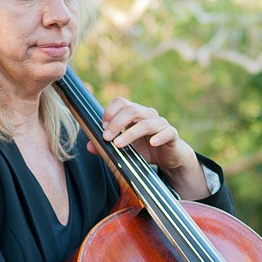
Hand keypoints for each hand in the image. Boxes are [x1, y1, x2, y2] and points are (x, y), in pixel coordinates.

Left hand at [93, 96, 209, 198]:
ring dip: (130, 134)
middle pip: (131, 110)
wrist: (169, 158)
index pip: (121, 102)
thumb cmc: (146, 150)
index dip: (110, 112)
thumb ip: (107, 147)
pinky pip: (167, 132)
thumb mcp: (125, 149)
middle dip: (116, 123)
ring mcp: (161, 123)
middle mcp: (147, 114)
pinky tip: (153, 143)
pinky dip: (160, 137)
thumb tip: (89, 146)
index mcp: (135, 113)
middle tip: (106, 137)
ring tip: (119, 145)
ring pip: (146, 123)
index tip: (101, 127)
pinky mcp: (172, 134)